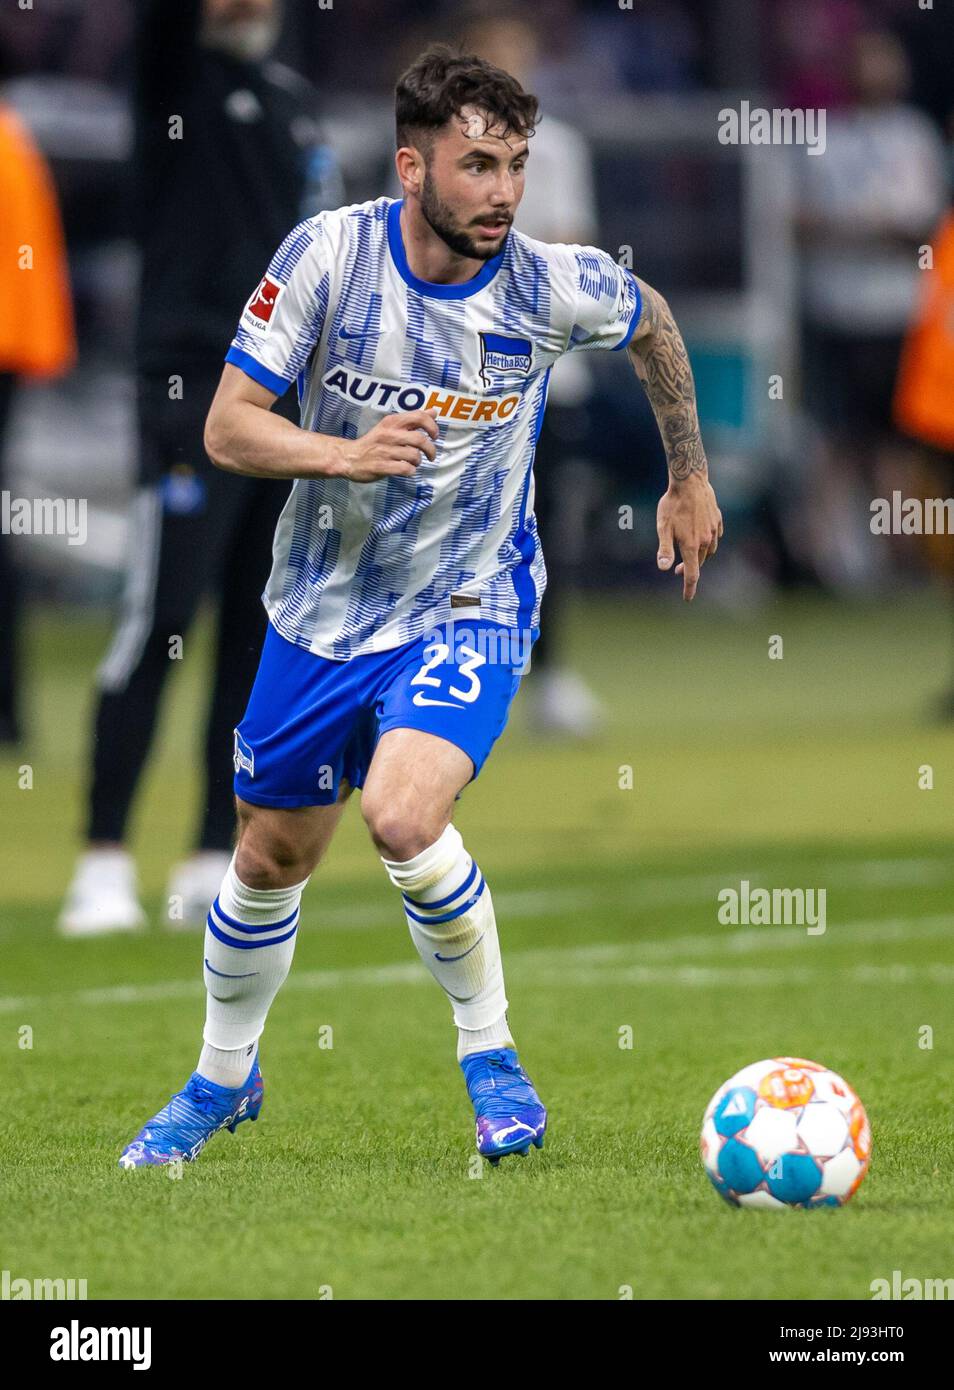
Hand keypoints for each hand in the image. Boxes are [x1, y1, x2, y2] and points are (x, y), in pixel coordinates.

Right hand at [336, 410, 438, 481]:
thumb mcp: (391, 426)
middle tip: (430, 455)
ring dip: (418, 461)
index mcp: (391, 422)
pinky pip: (405, 469)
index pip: (419, 416)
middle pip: (420, 439)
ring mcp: (384, 451)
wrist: (349, 457)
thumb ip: (412, 420)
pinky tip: (407, 470)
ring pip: (414, 456)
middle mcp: (388, 434)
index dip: (432, 426)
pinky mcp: (381, 466)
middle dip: (430, 449)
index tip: (434, 435)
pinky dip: (410, 471)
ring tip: (413, 462)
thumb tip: (434, 412)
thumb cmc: (374, 442)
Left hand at [656, 474, 722, 600]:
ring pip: (709, 551)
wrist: (690, 481)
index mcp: (691, 545)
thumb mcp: (663, 527)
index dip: (689, 588)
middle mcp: (705, 540)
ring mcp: (713, 530)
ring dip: (700, 556)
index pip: (692, 574)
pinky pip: (715, 537)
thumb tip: (663, 568)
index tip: (687, 599)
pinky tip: (701, 538)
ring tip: (689, 554)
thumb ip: (664, 549)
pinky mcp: (717, 520)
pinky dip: (708, 542)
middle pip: (700, 563)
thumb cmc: (673, 504)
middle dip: (689, 569)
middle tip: (677, 570)